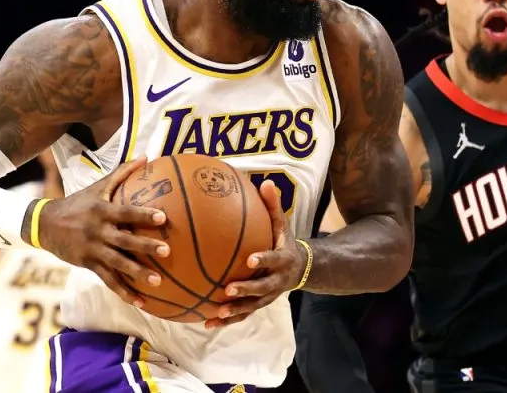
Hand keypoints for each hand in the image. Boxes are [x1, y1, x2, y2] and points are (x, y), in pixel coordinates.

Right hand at [37, 157, 170, 307]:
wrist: (44, 224)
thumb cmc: (78, 202)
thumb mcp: (97, 187)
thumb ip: (122, 173)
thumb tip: (146, 156)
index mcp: (102, 211)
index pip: (126, 212)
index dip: (144, 214)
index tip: (163, 218)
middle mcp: (98, 232)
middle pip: (125, 240)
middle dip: (145, 246)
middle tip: (167, 251)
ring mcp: (92, 250)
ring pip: (117, 264)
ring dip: (137, 273)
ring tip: (158, 281)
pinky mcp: (88, 264)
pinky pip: (108, 281)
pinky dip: (124, 292)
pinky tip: (141, 302)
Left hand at [205, 180, 306, 328]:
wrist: (300, 268)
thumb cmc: (284, 242)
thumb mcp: (283, 224)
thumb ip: (273, 206)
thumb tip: (266, 182)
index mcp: (282, 259)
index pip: (273, 259)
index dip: (263, 260)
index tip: (250, 259)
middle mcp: (276, 281)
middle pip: (262, 289)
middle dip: (246, 290)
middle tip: (228, 290)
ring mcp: (268, 296)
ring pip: (252, 306)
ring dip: (235, 311)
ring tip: (217, 313)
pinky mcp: (259, 304)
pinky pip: (243, 314)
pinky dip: (226, 321)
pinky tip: (207, 323)